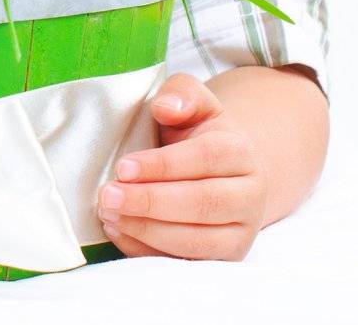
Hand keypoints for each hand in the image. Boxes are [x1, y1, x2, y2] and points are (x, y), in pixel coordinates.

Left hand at [96, 71, 266, 259]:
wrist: (223, 172)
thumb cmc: (196, 133)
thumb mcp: (192, 102)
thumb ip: (180, 94)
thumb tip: (166, 108)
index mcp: (240, 152)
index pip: (205, 158)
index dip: (163, 165)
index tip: (123, 167)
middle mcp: (249, 195)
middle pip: (202, 203)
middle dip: (150, 202)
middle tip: (107, 196)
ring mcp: (241, 232)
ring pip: (197, 240)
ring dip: (147, 230)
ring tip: (109, 214)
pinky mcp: (225, 258)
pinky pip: (188, 262)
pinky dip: (150, 251)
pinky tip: (120, 232)